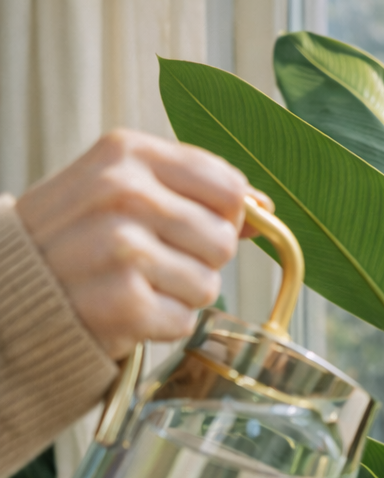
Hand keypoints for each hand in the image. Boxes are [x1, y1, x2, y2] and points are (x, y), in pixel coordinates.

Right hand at [15, 129, 272, 358]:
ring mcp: (122, 249)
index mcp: (127, 153)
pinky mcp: (124, 303)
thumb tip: (264, 209)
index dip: (224, 216)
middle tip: (151, 259)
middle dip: (199, 259)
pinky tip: (127, 309)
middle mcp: (124, 194)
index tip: (192, 224)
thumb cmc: (78, 235)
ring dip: (181, 294)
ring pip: (209, 284)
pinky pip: (185, 320)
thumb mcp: (125, 189)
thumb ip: (195, 192)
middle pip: (223, 240)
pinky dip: (162, 324)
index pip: (228, 188)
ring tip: (136, 283)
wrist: (10, 285)